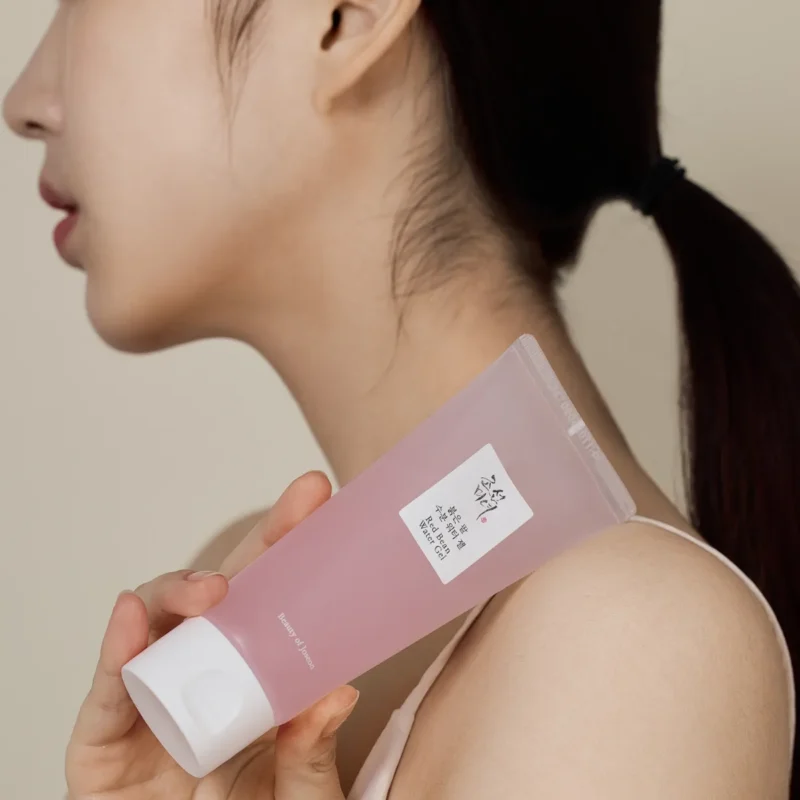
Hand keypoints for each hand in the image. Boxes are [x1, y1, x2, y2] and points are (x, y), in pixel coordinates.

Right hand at [66, 472, 358, 799]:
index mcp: (249, 676)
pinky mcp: (104, 735)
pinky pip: (108, 688)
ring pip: (158, 623)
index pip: (268, 598)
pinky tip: (130, 618)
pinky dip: (117, 650)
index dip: (289, 548)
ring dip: (180, 591)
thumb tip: (339, 694)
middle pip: (219, 594)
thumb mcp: (294, 792)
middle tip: (296, 510)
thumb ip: (311, 754)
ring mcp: (151, 695)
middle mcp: (199, 671)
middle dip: (255, 546)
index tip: (319, 501)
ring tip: (209, 591)